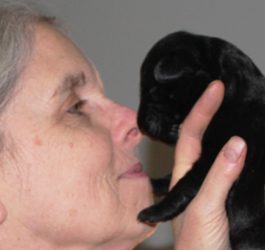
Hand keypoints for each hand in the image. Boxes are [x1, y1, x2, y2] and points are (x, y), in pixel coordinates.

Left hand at [171, 81, 246, 249]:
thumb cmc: (197, 245)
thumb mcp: (206, 208)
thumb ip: (219, 177)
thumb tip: (236, 144)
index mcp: (184, 175)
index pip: (191, 133)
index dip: (202, 109)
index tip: (215, 88)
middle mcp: (195, 175)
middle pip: (200, 136)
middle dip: (210, 113)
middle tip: (224, 92)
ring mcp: (209, 183)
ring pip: (215, 149)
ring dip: (224, 129)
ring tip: (234, 109)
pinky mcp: (224, 194)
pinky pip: (230, 166)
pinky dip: (237, 152)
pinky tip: (245, 144)